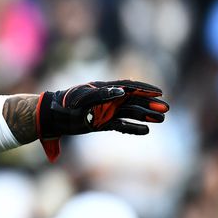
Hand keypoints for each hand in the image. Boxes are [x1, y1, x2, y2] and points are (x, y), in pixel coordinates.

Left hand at [36, 80, 169, 161]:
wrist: (51, 116)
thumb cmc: (64, 103)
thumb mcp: (82, 98)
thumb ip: (101, 94)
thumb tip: (121, 92)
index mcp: (103, 88)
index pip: (129, 87)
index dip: (145, 89)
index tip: (160, 92)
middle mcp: (107, 99)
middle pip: (133, 101)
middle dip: (150, 104)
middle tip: (167, 109)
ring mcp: (104, 111)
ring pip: (130, 113)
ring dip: (145, 115)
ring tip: (161, 119)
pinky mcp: (101, 123)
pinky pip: (120, 125)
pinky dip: (132, 128)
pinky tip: (145, 130)